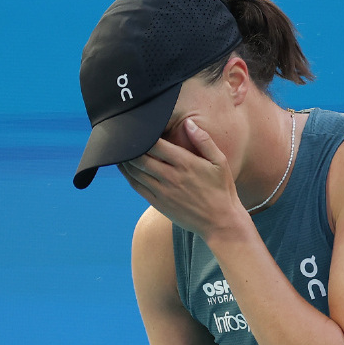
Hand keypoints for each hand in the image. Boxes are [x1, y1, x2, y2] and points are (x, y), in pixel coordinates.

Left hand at [118, 119, 246, 237]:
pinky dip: (128, 175)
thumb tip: (188, 122)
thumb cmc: (222, 190)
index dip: (144, 134)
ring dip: (126, 160)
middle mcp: (171, 177)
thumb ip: (204, 141)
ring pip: (135, 172)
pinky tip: (125, 168)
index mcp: (185, 163)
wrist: (221, 222)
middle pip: (140, 157)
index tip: (140, 127)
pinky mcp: (159, 203)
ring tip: (121, 149)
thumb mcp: (220, 162)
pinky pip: (137, 186)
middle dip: (131, 146)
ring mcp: (163, 192)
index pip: (155, 144)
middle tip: (125, 136)